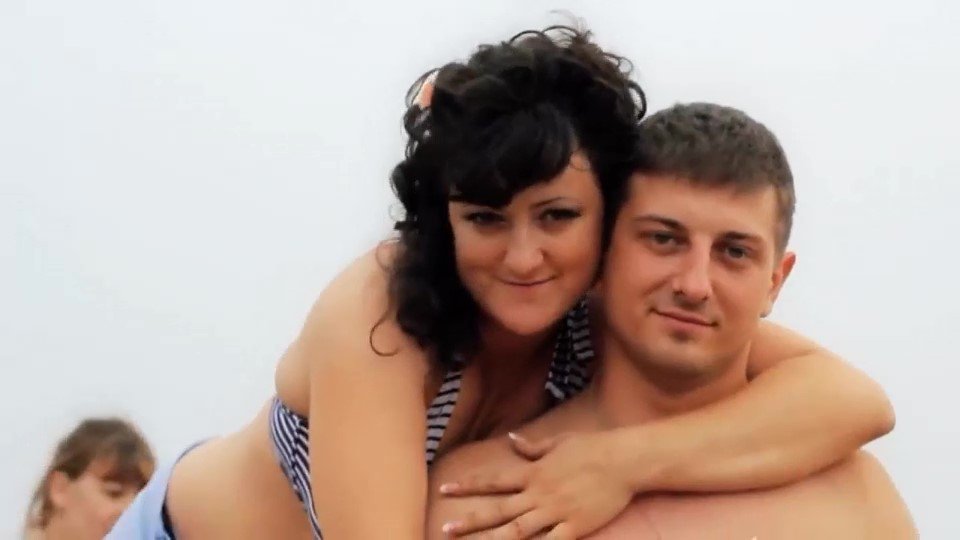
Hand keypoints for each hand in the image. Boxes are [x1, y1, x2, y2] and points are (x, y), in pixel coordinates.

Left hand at [438, 431, 633, 538]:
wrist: (623, 460)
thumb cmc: (593, 447)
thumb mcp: (559, 441)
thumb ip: (532, 447)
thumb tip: (511, 440)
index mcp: (533, 472)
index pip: (493, 480)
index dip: (468, 485)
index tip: (445, 488)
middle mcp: (539, 493)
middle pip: (498, 509)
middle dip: (470, 519)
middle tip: (445, 527)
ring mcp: (555, 511)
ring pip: (517, 530)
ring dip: (492, 539)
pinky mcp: (574, 527)